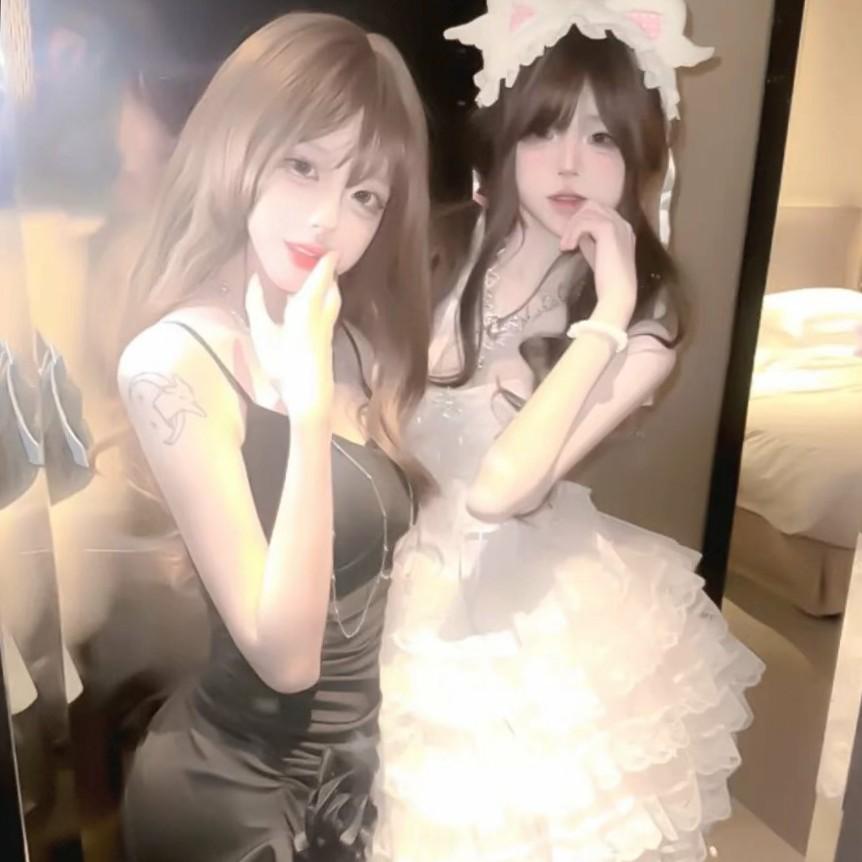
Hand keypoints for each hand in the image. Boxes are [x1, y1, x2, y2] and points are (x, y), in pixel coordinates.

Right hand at [245, 253, 341, 421]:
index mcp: (307, 306)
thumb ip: (256, 303)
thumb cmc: (283, 364)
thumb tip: (255, 278)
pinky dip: (324, 299)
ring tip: (317, 278)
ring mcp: (328, 327)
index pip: (321, 276)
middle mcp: (322, 313)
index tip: (330, 247)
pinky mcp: (327, 339)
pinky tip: (312, 304)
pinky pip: (329, 310)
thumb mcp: (262, 333)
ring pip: (332, 299)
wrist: (309, 395)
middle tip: (321, 259)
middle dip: (328, 272)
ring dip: (328, 286)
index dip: (326, 261)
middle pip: (331, 286)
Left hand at [560, 202, 636, 321]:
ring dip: (571, 227)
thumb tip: (576, 231)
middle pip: (592, 205)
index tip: (568, 235)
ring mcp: (618, 224)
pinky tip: (569, 247)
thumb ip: (589, 239)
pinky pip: (585, 221)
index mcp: (623, 228)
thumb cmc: (607, 279)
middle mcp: (623, 223)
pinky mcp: (609, 230)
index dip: (580, 219)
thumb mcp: (595, 253)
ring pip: (587, 211)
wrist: (617, 293)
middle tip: (566, 239)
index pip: (598, 211)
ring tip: (565, 246)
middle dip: (574, 219)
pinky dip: (573, 232)